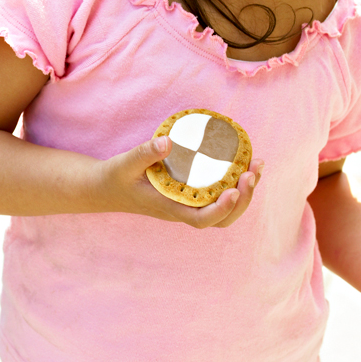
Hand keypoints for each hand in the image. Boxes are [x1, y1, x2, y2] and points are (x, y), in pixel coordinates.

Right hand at [98, 135, 262, 227]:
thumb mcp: (125, 163)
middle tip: (251, 171)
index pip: (201, 219)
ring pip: (224, 210)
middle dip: (243, 199)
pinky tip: (241, 163)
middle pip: (222, 219)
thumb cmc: (115, 177)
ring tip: (255, 165)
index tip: (234, 189)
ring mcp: (187, 204)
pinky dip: (234, 183)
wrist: (105, 189)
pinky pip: (218, 195)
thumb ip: (145, 153)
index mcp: (169, 208)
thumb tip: (168, 142)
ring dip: (244, 192)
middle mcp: (182, 210)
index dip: (222, 209)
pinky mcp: (189, 195)